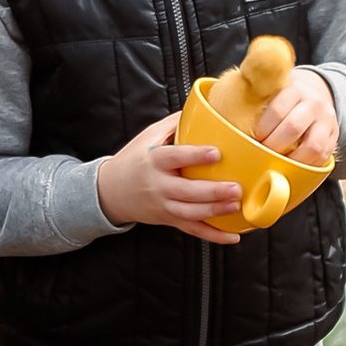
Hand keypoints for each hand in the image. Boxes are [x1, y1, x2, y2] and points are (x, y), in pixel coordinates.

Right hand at [98, 113, 241, 232]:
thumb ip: (174, 125)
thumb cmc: (133, 161)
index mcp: (154, 162)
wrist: (110, 192)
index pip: (174, 158)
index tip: (216, 152)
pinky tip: (232, 236)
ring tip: (236, 206)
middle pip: (186, 192)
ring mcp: (164, 206)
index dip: (195, 156)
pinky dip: (213, 236)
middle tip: (236, 188)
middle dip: (213, 192)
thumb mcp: (147, 138)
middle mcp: (158, 186)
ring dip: (215, 212)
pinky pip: (192, 230)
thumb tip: (202, 109)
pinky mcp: (169, 220)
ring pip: (190, 213)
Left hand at [254, 65, 338, 165]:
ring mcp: (326, 120)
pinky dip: (307, 164)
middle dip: (274, 145)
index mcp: (294, 89)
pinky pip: (323, 156)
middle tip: (262, 151)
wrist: (318, 89)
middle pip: (293, 128)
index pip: (277, 108)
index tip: (254, 137)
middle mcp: (313, 103)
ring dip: (292, 159)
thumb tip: (216, 111)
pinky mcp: (334, 136)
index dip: (263, 127)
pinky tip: (293, 165)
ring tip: (278, 162)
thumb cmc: (286, 94)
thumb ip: (255, 94)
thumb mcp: (273, 87)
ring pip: (312, 146)